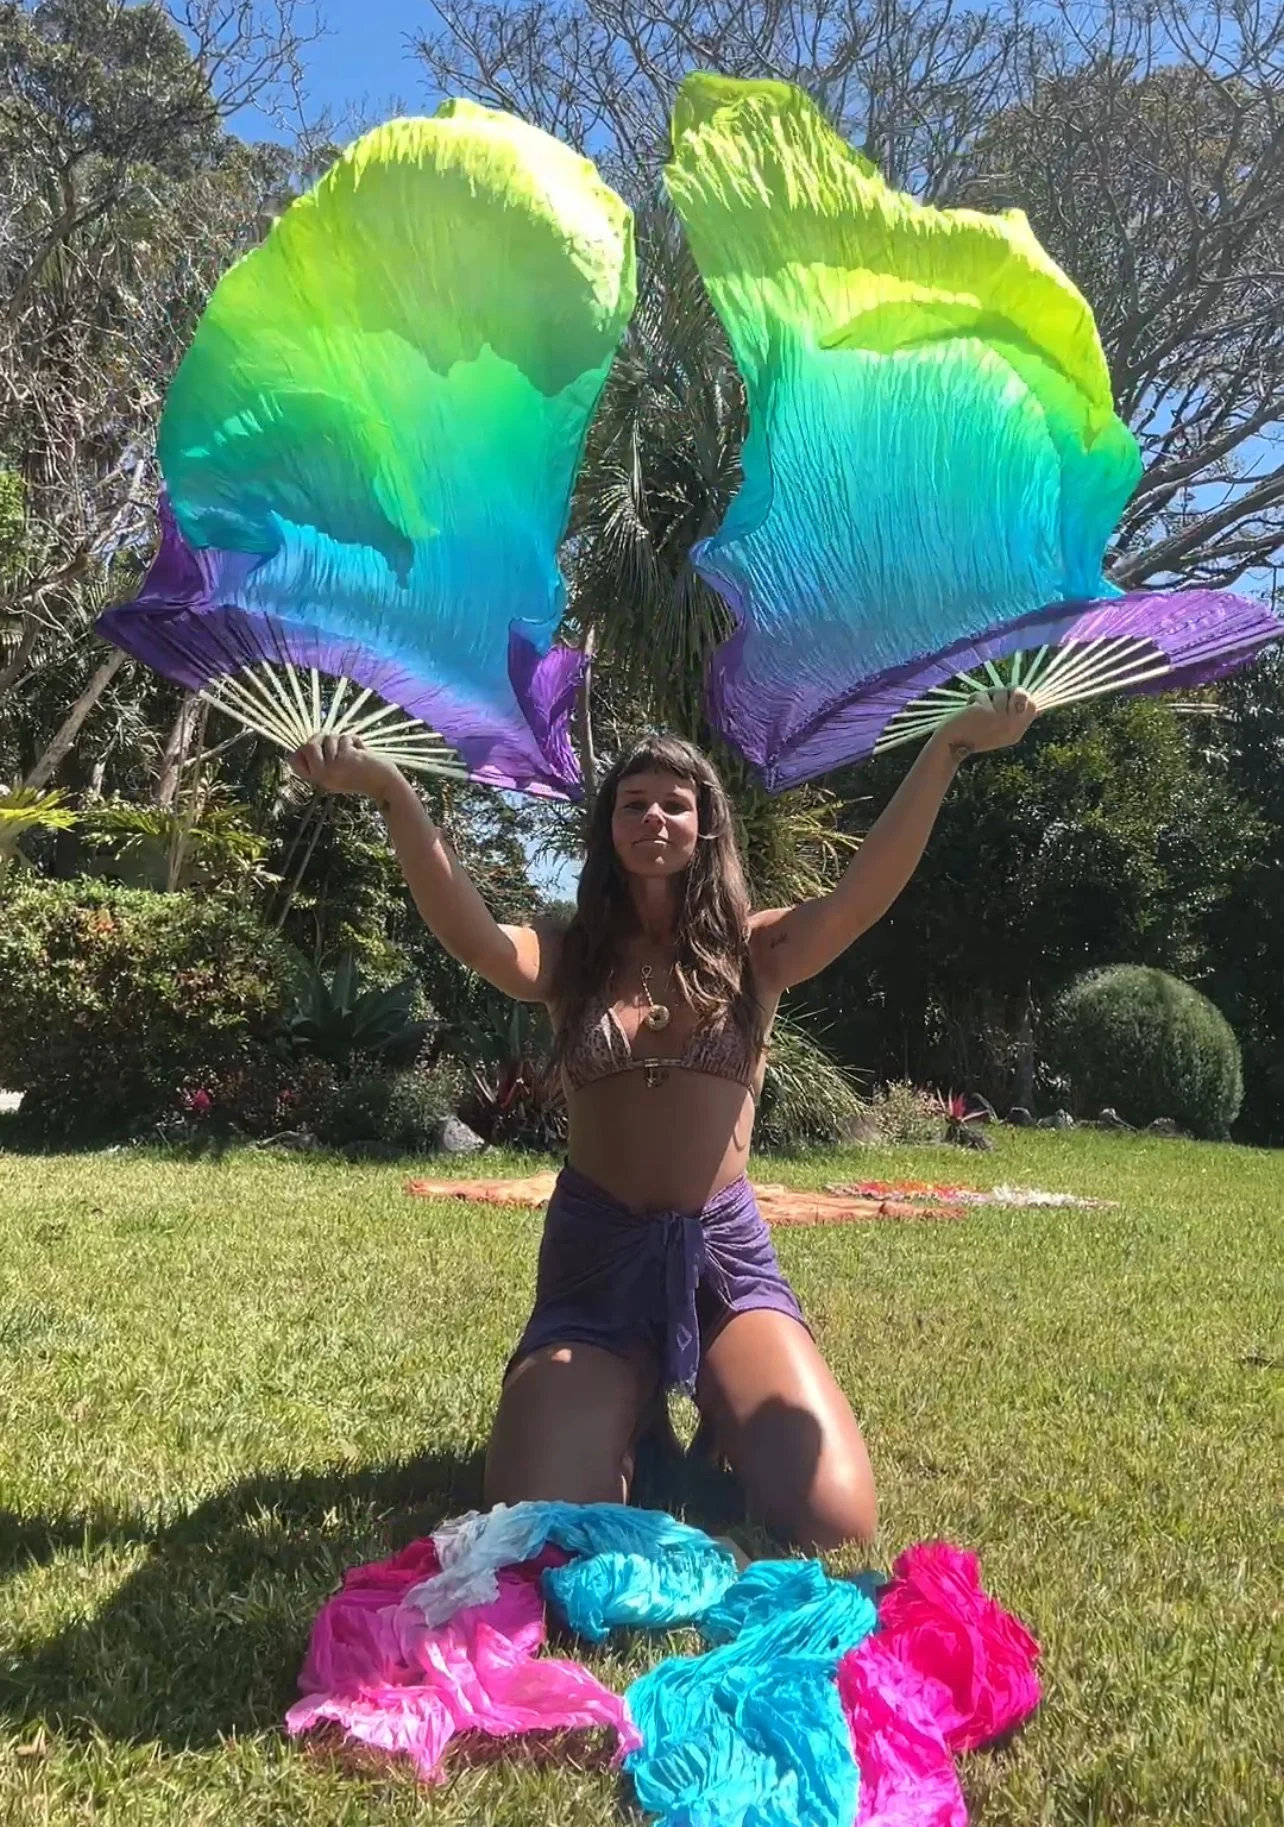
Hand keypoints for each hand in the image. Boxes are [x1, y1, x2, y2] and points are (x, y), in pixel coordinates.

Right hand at [289, 732, 404, 797]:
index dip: (302, 749)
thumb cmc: (362, 777)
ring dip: (343, 740)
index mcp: (319, 779)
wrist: (385, 785)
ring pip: (329, 738)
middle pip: (307, 745)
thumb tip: (306, 743)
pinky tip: (363, 752)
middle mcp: (322, 775)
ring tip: (354, 752)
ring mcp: (333, 767)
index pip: (294, 760)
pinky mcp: (346, 758)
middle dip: (321, 738)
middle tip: (337, 743)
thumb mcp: (336, 773)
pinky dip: (356, 741)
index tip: (318, 747)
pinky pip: (346, 738)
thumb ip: (321, 760)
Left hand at [937, 687, 1036, 757]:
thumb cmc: (972, 734)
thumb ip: (1012, 715)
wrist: (951, 743)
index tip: (1011, 696)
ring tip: (976, 707)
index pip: (1033, 706)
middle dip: (1008, 689)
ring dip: (987, 695)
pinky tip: (967, 708)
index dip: (1024, 696)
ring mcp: (1000, 719)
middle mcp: (1012, 726)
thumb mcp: (997, 728)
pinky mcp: (987, 711)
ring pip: (1000, 691)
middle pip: (1021, 693)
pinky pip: (983, 695)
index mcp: (1016, 732)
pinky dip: (974, 698)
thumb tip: (1028, 699)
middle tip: (994, 694)